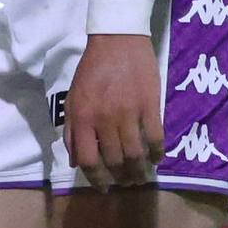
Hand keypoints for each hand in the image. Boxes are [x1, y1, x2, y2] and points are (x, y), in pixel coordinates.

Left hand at [65, 32, 161, 188]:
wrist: (117, 39)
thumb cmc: (91, 69)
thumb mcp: (72, 99)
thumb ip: (71, 131)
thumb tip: (75, 162)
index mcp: (83, 118)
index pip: (89, 160)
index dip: (97, 179)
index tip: (104, 187)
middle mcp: (105, 119)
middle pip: (115, 160)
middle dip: (121, 178)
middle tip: (127, 184)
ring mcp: (129, 113)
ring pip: (136, 153)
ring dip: (139, 171)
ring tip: (141, 178)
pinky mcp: (150, 105)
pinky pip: (155, 137)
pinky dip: (156, 153)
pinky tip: (156, 160)